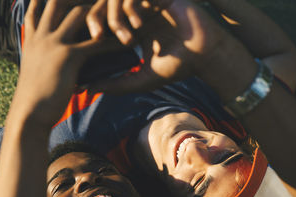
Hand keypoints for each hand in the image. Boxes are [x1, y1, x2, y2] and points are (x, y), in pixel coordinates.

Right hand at [12, 0, 120, 126]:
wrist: (28, 114)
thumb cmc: (33, 100)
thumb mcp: (35, 74)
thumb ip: (44, 62)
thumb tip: (58, 64)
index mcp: (32, 40)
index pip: (37, 10)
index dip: (47, 2)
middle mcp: (41, 36)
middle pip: (58, 2)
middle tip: (98, 1)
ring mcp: (53, 43)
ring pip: (79, 14)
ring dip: (100, 14)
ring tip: (116, 16)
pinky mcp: (68, 56)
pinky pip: (96, 43)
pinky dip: (113, 42)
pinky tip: (126, 42)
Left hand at [86, 0, 238, 94]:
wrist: (206, 56)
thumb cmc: (179, 66)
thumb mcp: (143, 79)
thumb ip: (117, 84)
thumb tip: (89, 89)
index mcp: (132, 27)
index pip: (101, 18)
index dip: (91, 27)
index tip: (92, 44)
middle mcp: (138, 11)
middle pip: (103, 2)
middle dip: (95, 18)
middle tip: (98, 37)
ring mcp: (148, 1)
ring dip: (115, 16)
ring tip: (127, 39)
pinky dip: (131, 7)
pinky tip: (139, 26)